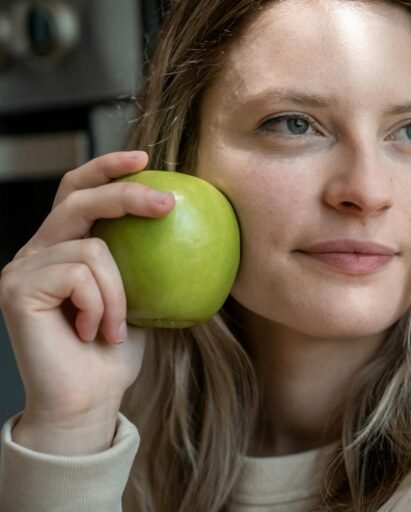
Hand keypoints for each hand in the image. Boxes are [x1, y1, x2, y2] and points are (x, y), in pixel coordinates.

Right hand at [0, 151, 174, 453]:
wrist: (89, 399)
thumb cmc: (115, 352)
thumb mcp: (141, 296)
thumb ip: (146, 260)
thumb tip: (194, 226)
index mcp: (63, 246)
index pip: (77, 190)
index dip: (106, 167)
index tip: (145, 158)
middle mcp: (37, 250)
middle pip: (78, 198)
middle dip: (127, 194)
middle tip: (169, 204)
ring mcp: (22, 268)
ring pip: (91, 248)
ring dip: (119, 292)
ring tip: (116, 327)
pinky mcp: (16, 289)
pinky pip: (79, 275)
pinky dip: (101, 305)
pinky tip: (94, 333)